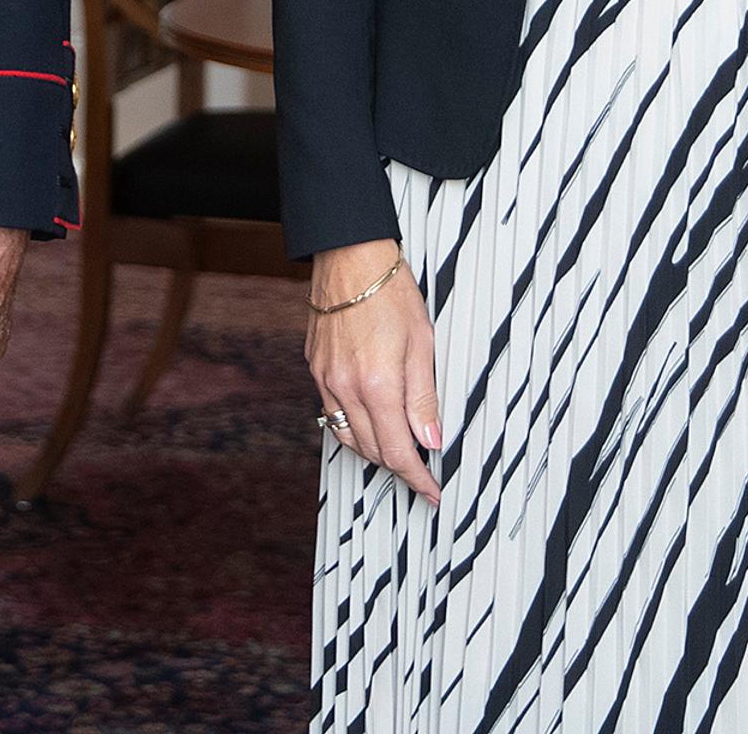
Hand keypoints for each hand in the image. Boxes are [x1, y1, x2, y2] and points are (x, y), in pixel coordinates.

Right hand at [305, 239, 440, 504]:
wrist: (350, 256)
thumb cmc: (390, 291)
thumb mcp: (422, 343)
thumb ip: (424, 398)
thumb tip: (430, 440)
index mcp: (378, 385)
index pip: (397, 451)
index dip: (416, 478)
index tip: (431, 490)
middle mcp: (346, 388)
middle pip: (372, 450)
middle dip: (398, 466)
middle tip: (422, 470)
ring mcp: (326, 379)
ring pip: (349, 437)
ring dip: (374, 451)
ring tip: (398, 451)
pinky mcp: (316, 368)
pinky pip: (333, 414)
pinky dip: (353, 427)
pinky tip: (370, 421)